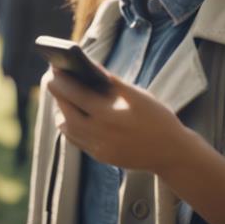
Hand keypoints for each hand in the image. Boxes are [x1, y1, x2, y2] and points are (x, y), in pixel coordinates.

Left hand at [46, 67, 187, 173]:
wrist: (171, 152)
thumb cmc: (157, 118)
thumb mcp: (138, 95)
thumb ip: (112, 82)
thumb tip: (90, 67)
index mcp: (108, 115)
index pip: (75, 94)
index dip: (62, 79)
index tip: (54, 66)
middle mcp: (99, 134)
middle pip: (66, 111)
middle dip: (58, 93)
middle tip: (53, 78)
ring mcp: (99, 149)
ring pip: (68, 129)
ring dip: (61, 110)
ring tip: (61, 95)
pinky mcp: (101, 157)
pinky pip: (77, 141)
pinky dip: (71, 126)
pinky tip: (72, 115)